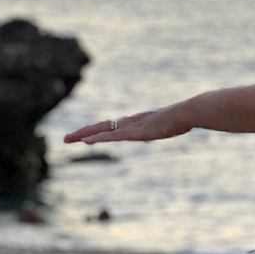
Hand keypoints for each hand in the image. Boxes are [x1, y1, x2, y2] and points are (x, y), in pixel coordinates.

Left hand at [65, 105, 191, 144]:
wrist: (188, 112)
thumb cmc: (186, 117)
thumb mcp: (176, 124)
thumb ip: (173, 124)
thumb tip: (181, 123)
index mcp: (139, 122)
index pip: (113, 126)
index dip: (98, 130)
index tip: (86, 136)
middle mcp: (131, 122)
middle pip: (102, 126)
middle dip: (84, 132)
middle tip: (66, 138)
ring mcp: (133, 127)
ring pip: (102, 130)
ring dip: (84, 134)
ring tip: (68, 139)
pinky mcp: (136, 132)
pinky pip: (112, 136)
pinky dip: (98, 138)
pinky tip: (86, 141)